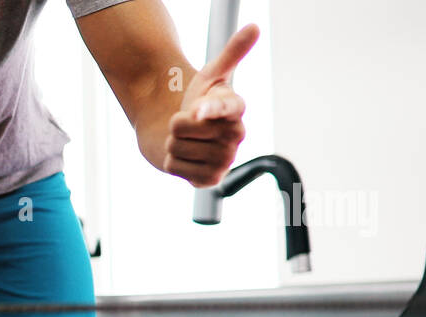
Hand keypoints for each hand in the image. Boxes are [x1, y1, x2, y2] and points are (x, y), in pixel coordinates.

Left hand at [165, 23, 258, 187]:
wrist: (180, 131)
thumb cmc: (197, 101)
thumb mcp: (211, 74)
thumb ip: (232, 52)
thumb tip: (255, 26)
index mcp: (236, 110)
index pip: (225, 108)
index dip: (209, 110)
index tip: (199, 109)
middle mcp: (235, 137)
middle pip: (186, 127)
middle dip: (177, 123)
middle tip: (188, 123)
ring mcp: (224, 161)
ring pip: (177, 147)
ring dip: (172, 143)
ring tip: (186, 141)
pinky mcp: (208, 181)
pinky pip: (174, 168)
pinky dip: (170, 162)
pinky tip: (184, 158)